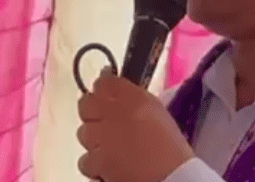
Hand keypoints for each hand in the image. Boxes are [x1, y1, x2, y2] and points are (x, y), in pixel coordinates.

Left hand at [77, 69, 194, 181]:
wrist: (171, 177)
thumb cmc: (171, 147)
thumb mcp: (157, 113)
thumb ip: (136, 100)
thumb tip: (118, 92)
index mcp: (134, 98)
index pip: (105, 82)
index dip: (103, 88)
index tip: (108, 95)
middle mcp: (113, 113)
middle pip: (86, 103)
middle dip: (92, 110)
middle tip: (105, 121)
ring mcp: (101, 138)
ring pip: (83, 132)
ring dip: (94, 138)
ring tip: (111, 146)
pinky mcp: (95, 162)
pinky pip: (85, 158)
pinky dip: (95, 162)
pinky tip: (108, 164)